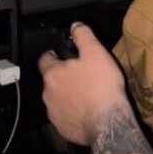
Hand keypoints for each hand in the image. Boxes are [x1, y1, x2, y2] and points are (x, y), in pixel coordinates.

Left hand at [39, 22, 127, 144]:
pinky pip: (65, 116)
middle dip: (64, 76)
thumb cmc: (102, 86)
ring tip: (87, 93)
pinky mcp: (62, 128)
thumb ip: (83, 36)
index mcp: (53, 74)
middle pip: (52, 80)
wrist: (108, 122)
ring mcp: (54, 113)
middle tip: (82, 75)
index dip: (54, 55)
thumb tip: (76, 25)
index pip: (44, 59)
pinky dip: (72, 112)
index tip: (64, 56)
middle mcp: (48, 94)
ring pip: (57, 98)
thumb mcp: (96, 53)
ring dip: (68, 95)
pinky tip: (87, 109)